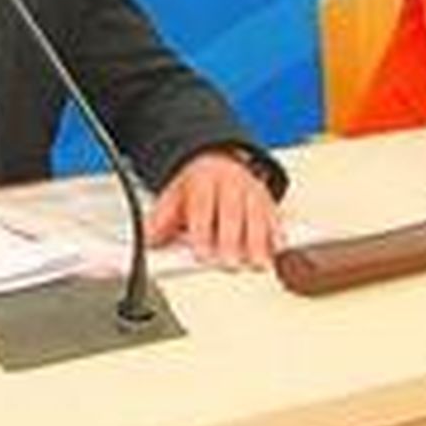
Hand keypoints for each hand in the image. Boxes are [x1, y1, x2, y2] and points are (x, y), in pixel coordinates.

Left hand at [146, 150, 279, 269]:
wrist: (218, 160)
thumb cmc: (196, 186)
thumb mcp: (174, 197)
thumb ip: (160, 220)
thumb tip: (147, 239)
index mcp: (203, 180)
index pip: (202, 207)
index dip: (202, 232)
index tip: (202, 254)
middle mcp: (229, 183)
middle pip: (232, 211)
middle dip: (232, 240)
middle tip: (230, 264)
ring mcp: (251, 190)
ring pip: (257, 214)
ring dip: (259, 241)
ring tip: (257, 264)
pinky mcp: (267, 200)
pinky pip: (275, 215)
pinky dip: (277, 233)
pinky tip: (278, 249)